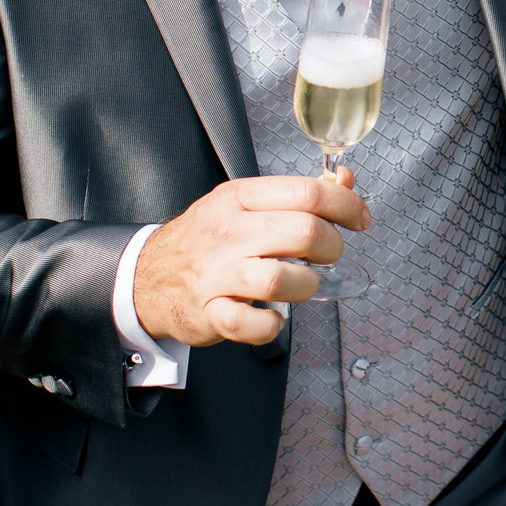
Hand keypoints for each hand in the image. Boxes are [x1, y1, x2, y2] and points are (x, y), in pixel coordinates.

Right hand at [130, 171, 371, 345]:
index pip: (307, 193)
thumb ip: (297, 194)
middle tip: (327, 255)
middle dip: (332, 247)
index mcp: (239, 198)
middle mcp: (227, 232)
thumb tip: (344, 180)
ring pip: (282, 279)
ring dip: (307, 286)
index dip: (346, 206)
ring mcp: (216, 274)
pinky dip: (271, 325)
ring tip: (301, 284)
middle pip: (304, 232)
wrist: (146, 277)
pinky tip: (272, 316)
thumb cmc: (206, 240)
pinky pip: (253, 324)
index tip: (359, 219)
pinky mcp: (210, 313)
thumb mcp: (245, 204)